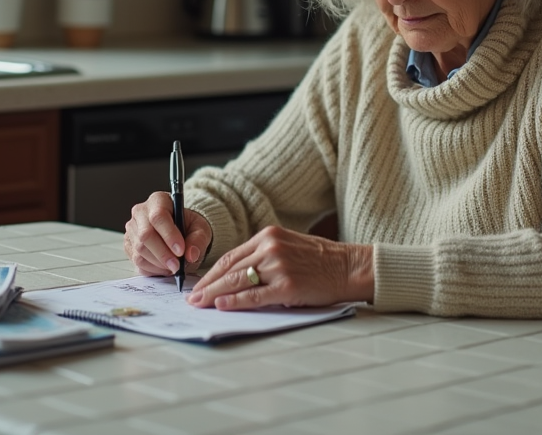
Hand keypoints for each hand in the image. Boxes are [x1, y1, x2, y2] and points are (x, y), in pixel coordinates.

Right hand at [124, 191, 212, 276]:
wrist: (180, 231)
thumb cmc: (189, 225)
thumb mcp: (200, 228)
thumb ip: (198, 240)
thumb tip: (191, 255)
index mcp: (158, 200)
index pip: (158, 216)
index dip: (169, 235)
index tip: (181, 250)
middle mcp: (141, 212)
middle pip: (146, 235)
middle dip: (163, 254)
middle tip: (177, 266)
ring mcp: (132, 229)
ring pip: (140, 250)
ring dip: (158, 264)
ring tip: (174, 267)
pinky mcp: (129, 245)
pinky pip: (137, 261)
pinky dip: (152, 269)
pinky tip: (164, 267)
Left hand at [188, 226, 373, 310]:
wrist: (349, 267)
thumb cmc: (321, 260)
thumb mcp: (289, 246)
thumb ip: (264, 256)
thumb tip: (236, 276)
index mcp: (268, 236)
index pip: (231, 256)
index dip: (211, 272)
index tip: (199, 284)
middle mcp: (270, 247)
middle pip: (230, 268)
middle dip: (208, 284)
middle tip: (192, 298)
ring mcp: (278, 266)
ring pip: (237, 281)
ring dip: (215, 294)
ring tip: (201, 304)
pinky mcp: (287, 285)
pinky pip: (254, 295)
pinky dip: (235, 301)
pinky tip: (222, 305)